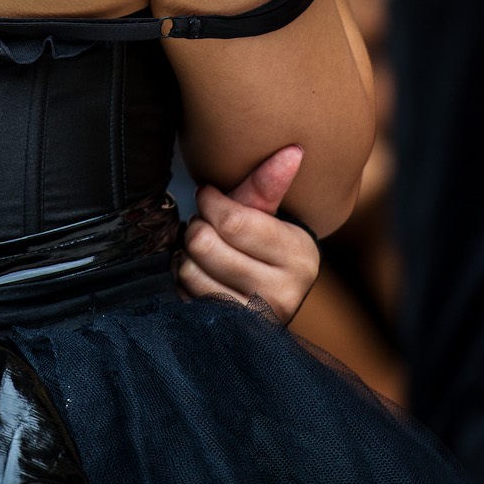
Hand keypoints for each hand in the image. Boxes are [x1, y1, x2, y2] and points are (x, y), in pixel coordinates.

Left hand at [174, 144, 319, 322]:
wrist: (264, 291)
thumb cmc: (260, 240)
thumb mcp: (265, 211)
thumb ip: (270, 182)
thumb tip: (293, 150)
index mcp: (300, 255)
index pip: (232, 221)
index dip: (210, 202)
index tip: (208, 196)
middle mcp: (286, 293)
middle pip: (206, 245)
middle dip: (197, 227)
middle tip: (204, 224)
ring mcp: (258, 318)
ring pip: (191, 271)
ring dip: (186, 254)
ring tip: (201, 249)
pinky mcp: (232, 333)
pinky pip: (186, 297)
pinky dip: (184, 279)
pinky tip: (198, 272)